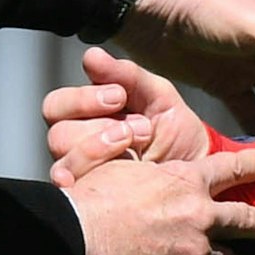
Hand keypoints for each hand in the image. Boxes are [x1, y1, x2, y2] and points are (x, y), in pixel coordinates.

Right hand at [45, 46, 208, 184]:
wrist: (198, 168)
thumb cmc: (172, 128)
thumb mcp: (157, 95)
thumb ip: (125, 75)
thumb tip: (92, 56)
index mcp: (85, 115)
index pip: (56, 105)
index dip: (83, 99)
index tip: (119, 97)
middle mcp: (77, 145)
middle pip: (58, 134)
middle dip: (100, 127)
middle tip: (138, 128)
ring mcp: (84, 174)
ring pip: (66, 162)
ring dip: (102, 152)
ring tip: (139, 149)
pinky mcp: (94, 198)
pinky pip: (75, 192)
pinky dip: (89, 182)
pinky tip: (111, 178)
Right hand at [67, 149, 254, 254]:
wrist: (83, 231)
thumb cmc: (94, 198)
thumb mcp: (121, 165)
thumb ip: (140, 160)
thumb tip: (134, 140)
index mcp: (184, 181)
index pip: (224, 169)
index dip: (247, 165)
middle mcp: (197, 214)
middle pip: (243, 217)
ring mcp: (193, 247)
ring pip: (225, 252)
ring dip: (238, 254)